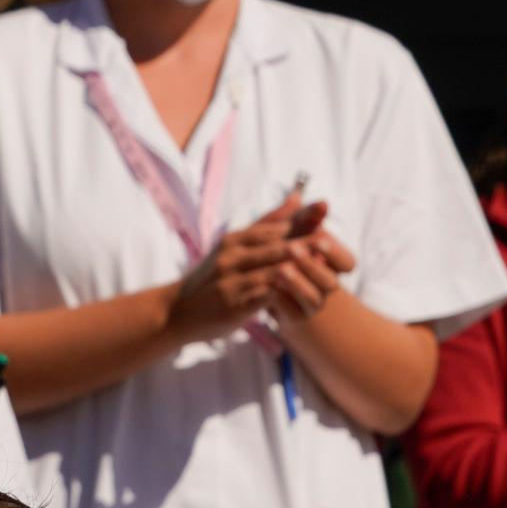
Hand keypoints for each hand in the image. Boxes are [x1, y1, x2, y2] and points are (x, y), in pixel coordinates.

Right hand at [170, 196, 326, 341]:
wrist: (178, 311)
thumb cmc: (213, 277)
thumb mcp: (234, 246)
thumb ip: (268, 223)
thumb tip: (298, 197)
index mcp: (233, 239)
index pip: (271, 226)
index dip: (298, 221)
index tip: (323, 212)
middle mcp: (231, 256)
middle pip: (273, 245)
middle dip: (302, 243)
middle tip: (328, 241)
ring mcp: (232, 280)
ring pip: (270, 270)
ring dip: (296, 269)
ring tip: (320, 268)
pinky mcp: (233, 304)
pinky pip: (264, 297)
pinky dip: (284, 294)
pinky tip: (301, 295)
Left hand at [269, 211, 357, 322]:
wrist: (275, 288)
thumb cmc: (289, 250)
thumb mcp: (298, 230)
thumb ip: (309, 217)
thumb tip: (323, 202)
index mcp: (332, 264)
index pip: (347, 262)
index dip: (335, 253)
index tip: (318, 239)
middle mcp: (326, 286)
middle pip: (329, 281)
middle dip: (311, 265)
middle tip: (293, 248)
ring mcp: (311, 304)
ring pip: (313, 298)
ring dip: (297, 284)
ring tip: (280, 269)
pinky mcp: (293, 318)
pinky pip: (289, 312)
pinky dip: (279, 300)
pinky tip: (266, 287)